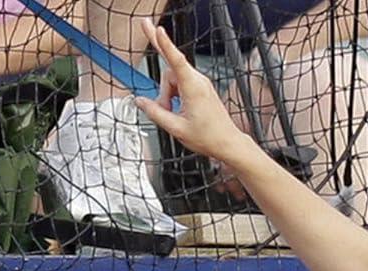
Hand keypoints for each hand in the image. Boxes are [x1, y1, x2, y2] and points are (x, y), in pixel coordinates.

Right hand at [138, 22, 252, 167]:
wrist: (228, 143)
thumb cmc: (209, 137)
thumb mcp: (176, 129)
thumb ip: (155, 113)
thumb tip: (140, 102)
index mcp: (193, 88)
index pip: (176, 61)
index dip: (165, 44)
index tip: (158, 30)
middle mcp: (198, 81)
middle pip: (169, 72)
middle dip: (163, 91)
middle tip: (163, 109)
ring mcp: (200, 83)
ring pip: (173, 79)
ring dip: (168, 95)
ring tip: (174, 113)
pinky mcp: (201, 87)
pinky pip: (180, 83)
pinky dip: (175, 94)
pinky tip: (178, 108)